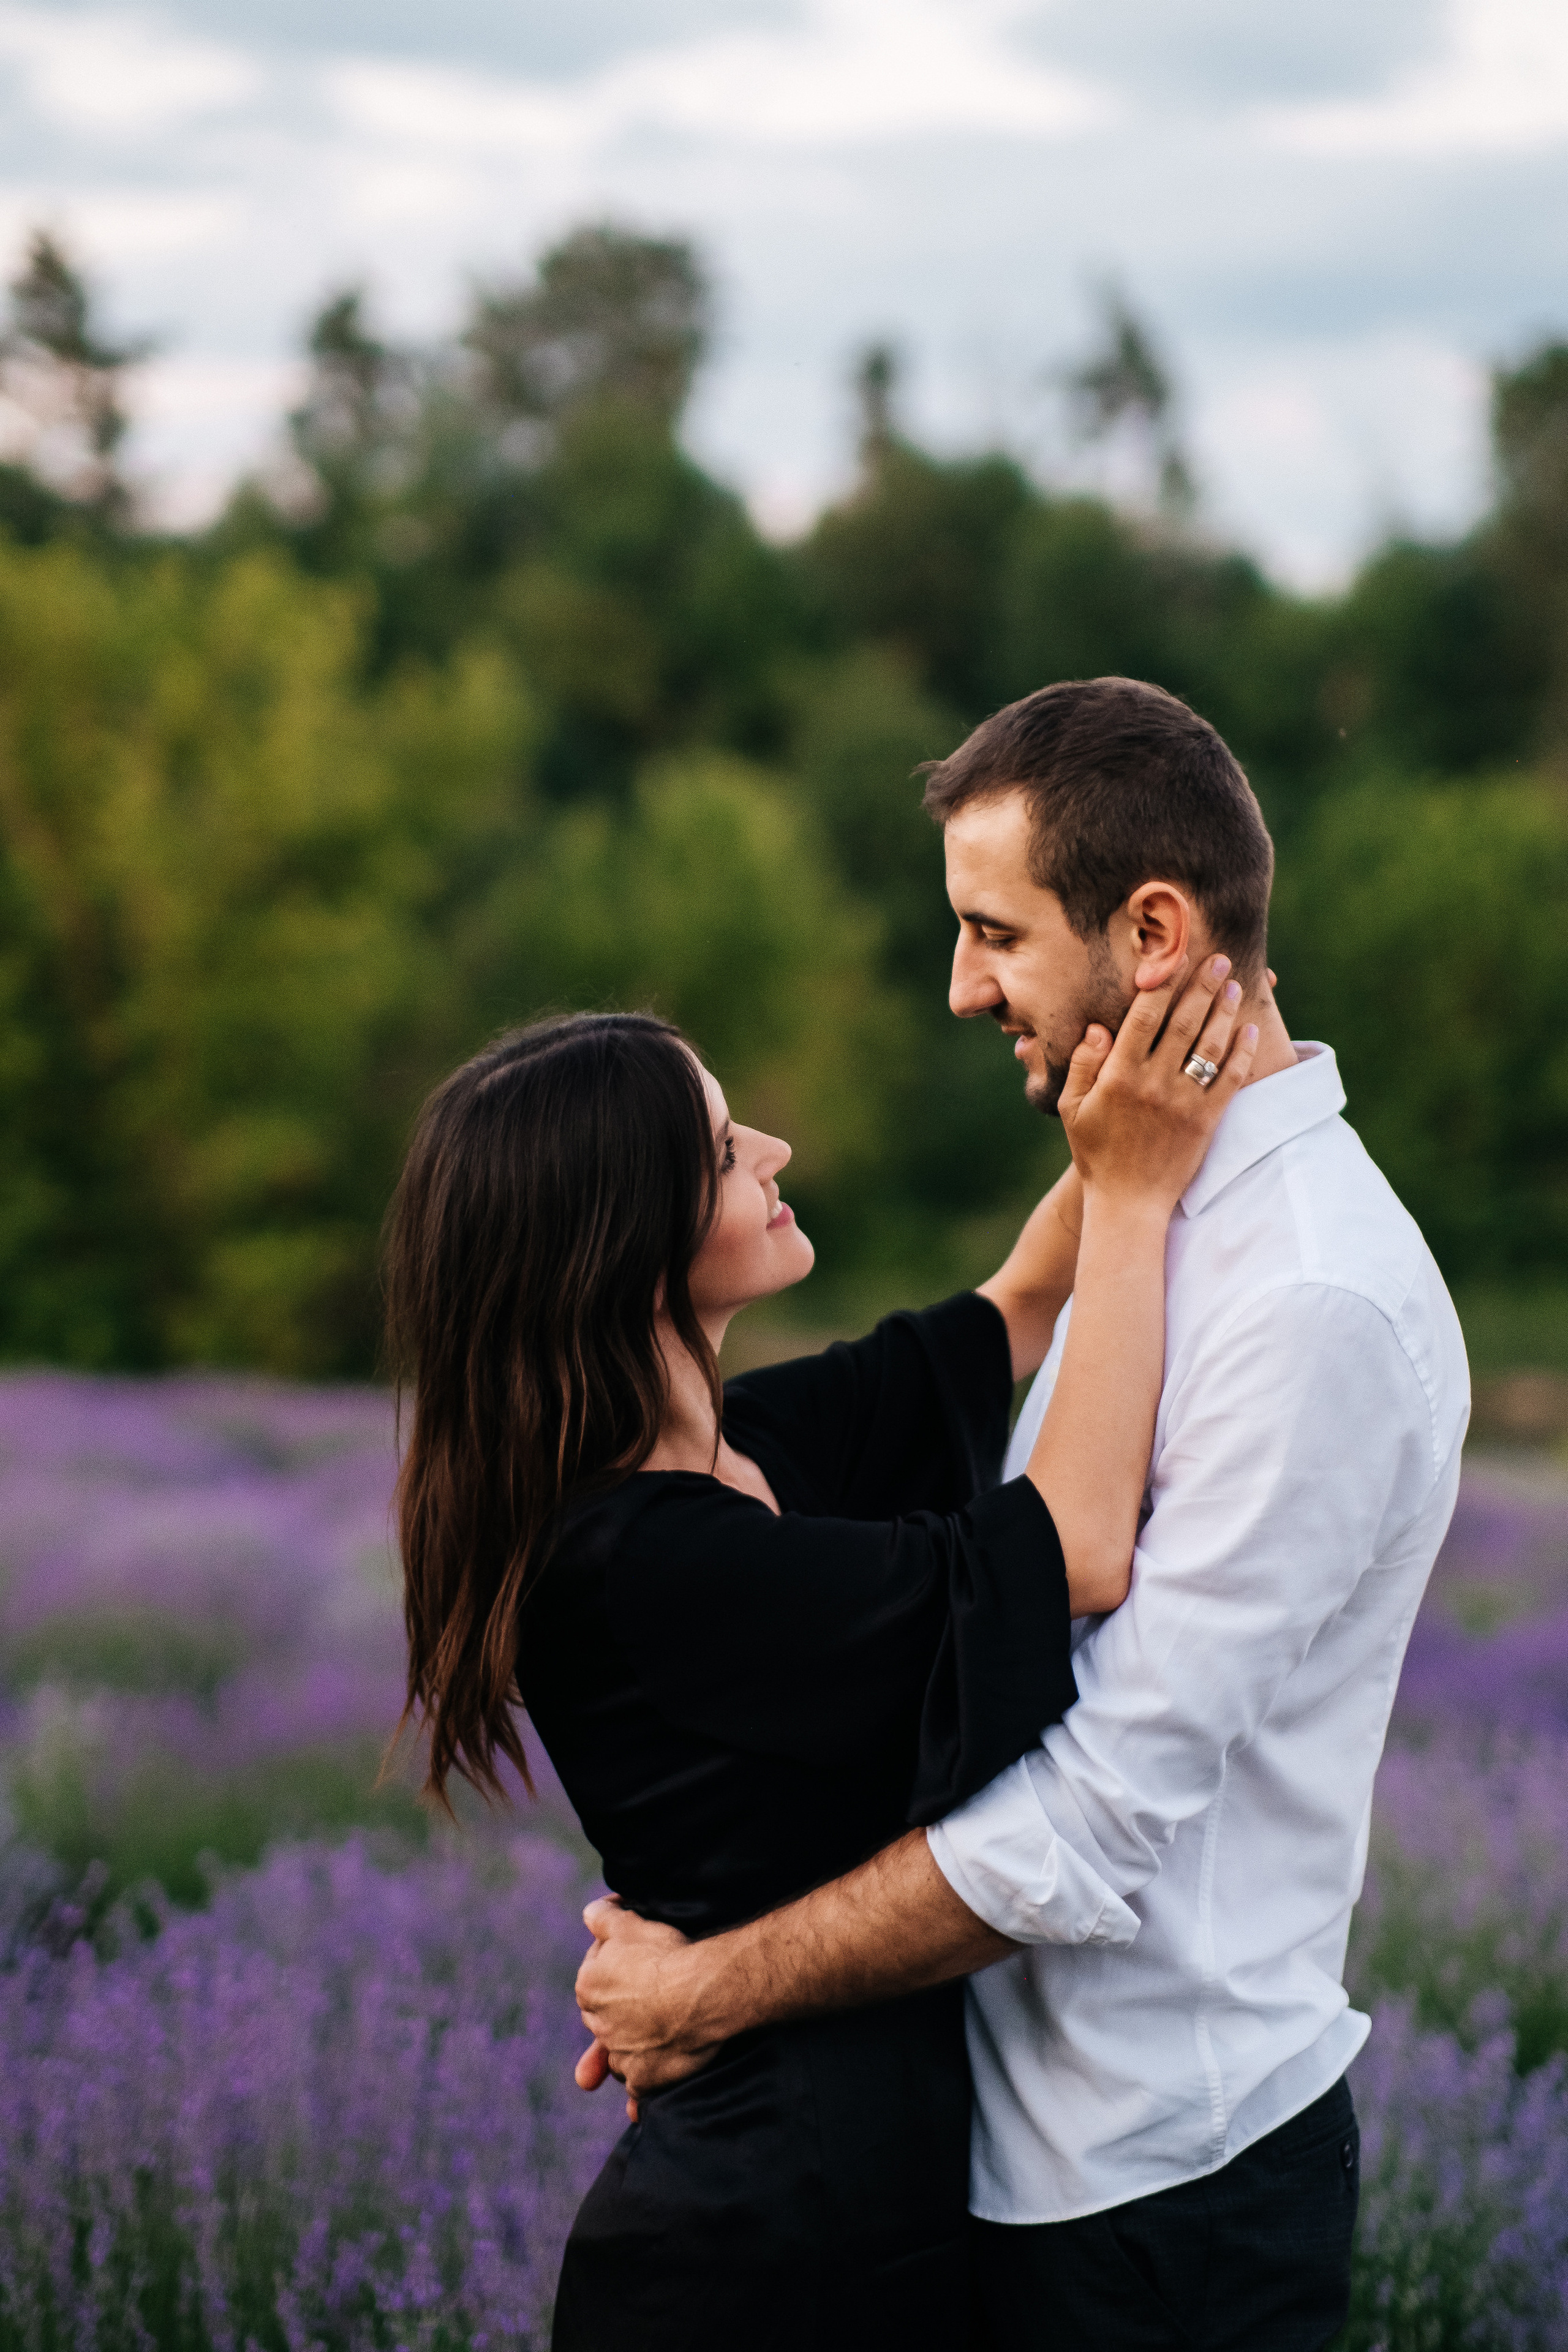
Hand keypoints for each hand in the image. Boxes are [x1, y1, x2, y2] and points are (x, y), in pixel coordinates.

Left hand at [573, 1896, 720, 2098]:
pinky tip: (642, 2102)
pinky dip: (640, 2094)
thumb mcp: (632, 1923)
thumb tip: (589, 1913)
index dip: (619, 1972)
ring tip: (650, 2043)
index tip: (639, 1969)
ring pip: (619, 2055)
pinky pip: (638, 2091)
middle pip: (604, 2021)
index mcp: (588, 1985)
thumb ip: (604, 1917)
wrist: (704, 1990)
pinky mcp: (643, 2080)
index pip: (596, 1979)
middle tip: (642, 2006)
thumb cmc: (670, 1952)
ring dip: (628, 2052)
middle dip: (617, 2015)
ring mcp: (621, 2055)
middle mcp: (598, 2024)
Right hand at [1059, 956, 1257, 1215]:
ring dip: (1225, 1012)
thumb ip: (1083, 1066)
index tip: (1173, 957)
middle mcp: (1152, 1084)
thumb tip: (1097, 1027)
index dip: (1160, 984)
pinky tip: (1250, 1030)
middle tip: (1220, 959)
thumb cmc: (1095, 1154)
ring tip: (1235, 986)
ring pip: (1209, 1046)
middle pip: (1183, 1023)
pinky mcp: (1207, 1121)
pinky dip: (1243, 1052)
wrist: (1128, 1204)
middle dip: (1203, 987)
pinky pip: (1230, 1080)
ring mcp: (1183, 1102)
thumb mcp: (1072, 1109)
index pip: (1143, 1018)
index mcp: (1118, 1076)